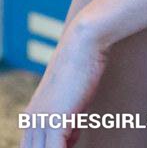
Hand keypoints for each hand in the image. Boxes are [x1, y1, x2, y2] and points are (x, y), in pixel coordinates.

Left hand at [19, 21, 108, 147]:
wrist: (84, 41)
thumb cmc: (82, 66)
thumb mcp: (71, 99)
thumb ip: (67, 120)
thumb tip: (70, 138)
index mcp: (30, 115)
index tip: (67, 145)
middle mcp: (31, 119)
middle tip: (70, 145)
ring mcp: (42, 120)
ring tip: (75, 143)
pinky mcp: (56, 120)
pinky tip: (76, 146)